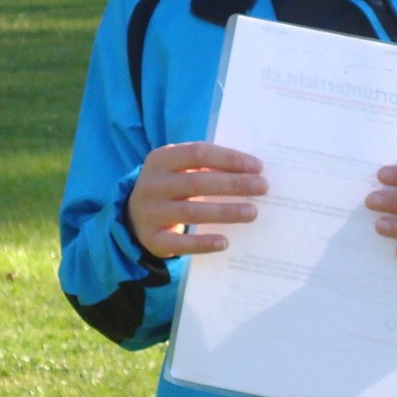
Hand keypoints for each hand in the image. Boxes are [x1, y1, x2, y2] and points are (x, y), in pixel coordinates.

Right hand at [126, 142, 266, 258]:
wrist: (133, 216)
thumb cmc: (170, 186)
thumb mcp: (179, 169)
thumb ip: (206, 166)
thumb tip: (251, 171)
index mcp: (161, 159)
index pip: (199, 153)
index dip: (230, 159)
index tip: (258, 167)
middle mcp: (152, 184)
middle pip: (197, 182)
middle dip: (234, 184)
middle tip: (263, 187)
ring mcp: (150, 212)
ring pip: (192, 212)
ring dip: (225, 212)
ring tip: (252, 212)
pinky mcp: (152, 239)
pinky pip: (180, 243)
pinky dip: (203, 243)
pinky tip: (225, 242)